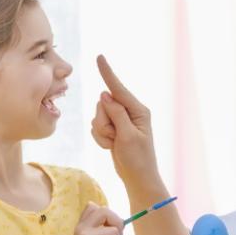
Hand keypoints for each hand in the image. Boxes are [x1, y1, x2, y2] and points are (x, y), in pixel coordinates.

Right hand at [90, 55, 160, 187]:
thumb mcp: (127, 136)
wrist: (137, 177)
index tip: (99, 57)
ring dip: (101, 132)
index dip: (107, 72)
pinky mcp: (113, 127)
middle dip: (103, 122)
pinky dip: (99, 138)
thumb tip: (105, 95)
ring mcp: (120, 119)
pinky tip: (111, 146)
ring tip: (114, 143)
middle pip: (103, 104)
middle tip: (115, 138)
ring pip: (97, 116)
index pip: (119, 89)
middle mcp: (130, 111)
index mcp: (139, 110)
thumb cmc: (137, 159)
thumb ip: (116, 114)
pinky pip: (96, 126)